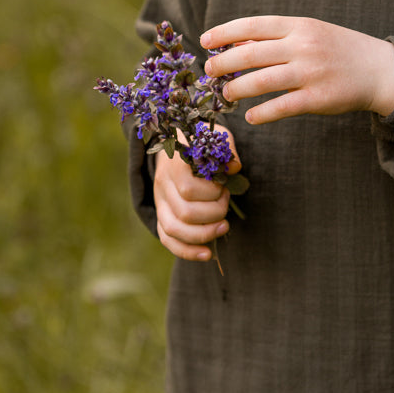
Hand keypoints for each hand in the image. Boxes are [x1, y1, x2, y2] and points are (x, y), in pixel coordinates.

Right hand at [153, 126, 241, 261]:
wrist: (176, 145)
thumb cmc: (199, 143)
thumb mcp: (214, 138)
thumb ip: (227, 150)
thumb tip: (234, 168)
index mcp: (174, 164)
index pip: (189, 188)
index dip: (212, 193)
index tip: (224, 186)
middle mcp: (162, 185)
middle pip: (184, 212)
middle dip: (213, 213)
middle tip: (226, 203)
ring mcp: (159, 202)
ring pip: (173, 230)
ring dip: (203, 234)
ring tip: (223, 227)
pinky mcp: (161, 216)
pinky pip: (168, 240)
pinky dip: (187, 251)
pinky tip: (208, 254)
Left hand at [201, 16, 393, 124]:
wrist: (380, 70)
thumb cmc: (339, 49)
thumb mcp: (311, 32)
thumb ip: (277, 36)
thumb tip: (236, 43)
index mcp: (299, 25)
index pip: (252, 25)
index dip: (224, 32)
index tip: (205, 41)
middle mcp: (303, 46)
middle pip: (250, 53)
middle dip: (224, 63)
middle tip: (210, 72)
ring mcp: (310, 72)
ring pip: (261, 81)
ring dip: (237, 89)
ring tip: (226, 95)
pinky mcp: (317, 99)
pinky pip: (281, 107)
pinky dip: (261, 113)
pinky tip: (251, 116)